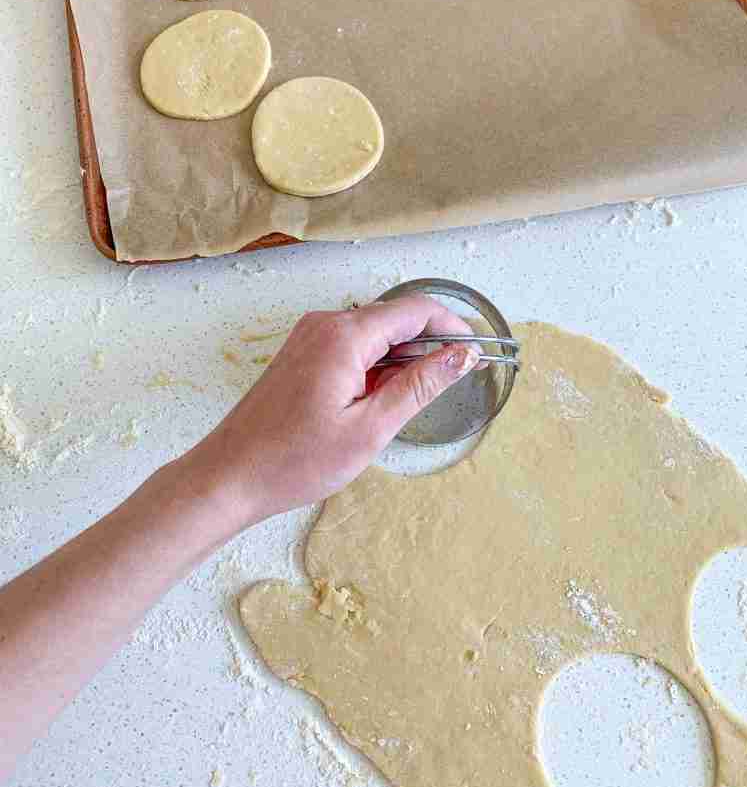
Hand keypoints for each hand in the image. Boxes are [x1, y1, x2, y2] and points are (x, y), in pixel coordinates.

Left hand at [183, 295, 479, 528]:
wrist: (229, 476)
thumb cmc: (292, 460)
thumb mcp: (370, 428)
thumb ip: (420, 386)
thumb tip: (461, 356)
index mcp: (343, 336)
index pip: (415, 310)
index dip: (453, 327)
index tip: (476, 352)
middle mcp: (324, 325)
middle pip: (395, 318)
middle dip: (429, 345)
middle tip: (451, 383)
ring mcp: (309, 337)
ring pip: (374, 333)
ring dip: (401, 359)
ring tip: (406, 404)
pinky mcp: (302, 354)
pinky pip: (352, 347)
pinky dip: (375, 366)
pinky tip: (376, 402)